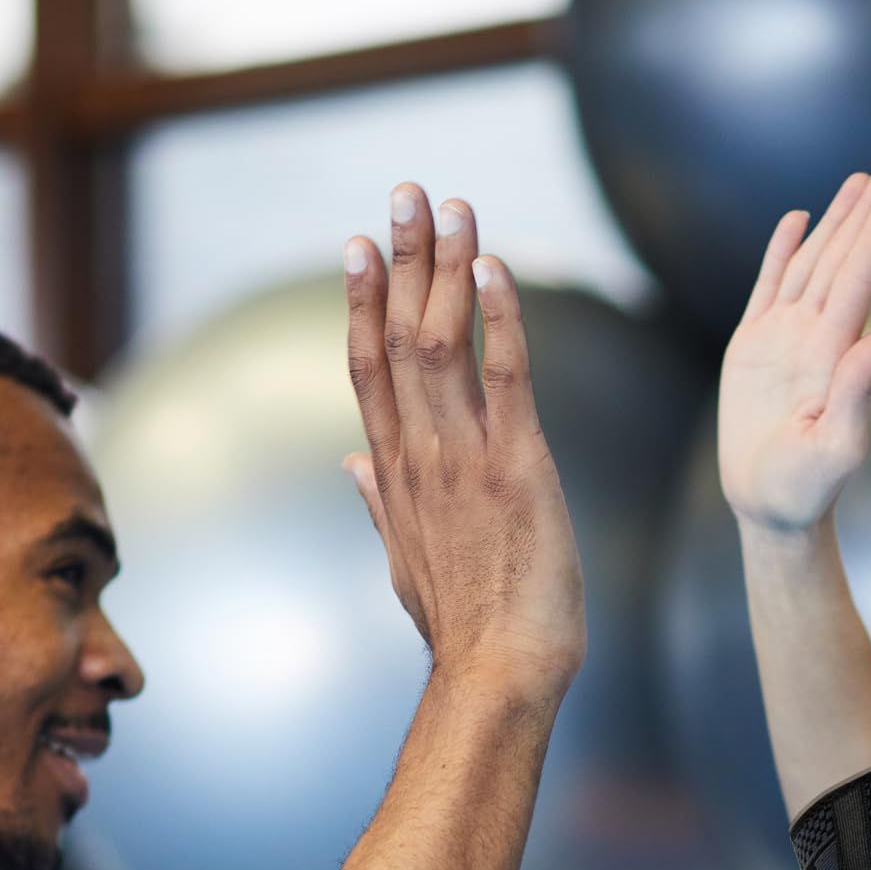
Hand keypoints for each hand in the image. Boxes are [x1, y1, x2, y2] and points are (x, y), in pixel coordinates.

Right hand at [341, 185, 586, 702]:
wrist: (498, 677)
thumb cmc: (466, 630)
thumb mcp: (406, 564)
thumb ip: (380, 504)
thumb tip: (353, 467)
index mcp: (397, 477)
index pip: (368, 371)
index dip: (361, 303)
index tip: (358, 247)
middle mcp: (421, 457)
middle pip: (399, 337)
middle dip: (403, 258)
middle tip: (404, 192)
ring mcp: (465, 460)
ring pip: (442, 343)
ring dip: (447, 268)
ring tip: (451, 205)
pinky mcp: (517, 469)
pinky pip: (505, 378)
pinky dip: (499, 319)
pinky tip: (496, 269)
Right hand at [718, 154, 870, 534]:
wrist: (768, 507)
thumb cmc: (805, 489)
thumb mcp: (836, 450)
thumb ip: (858, 393)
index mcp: (835, 355)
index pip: (859, 280)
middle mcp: (815, 337)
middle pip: (844, 259)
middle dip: (869, 210)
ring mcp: (784, 338)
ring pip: (812, 264)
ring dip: (836, 220)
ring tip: (860, 179)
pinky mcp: (753, 346)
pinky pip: (770, 287)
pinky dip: (782, 252)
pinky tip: (798, 220)